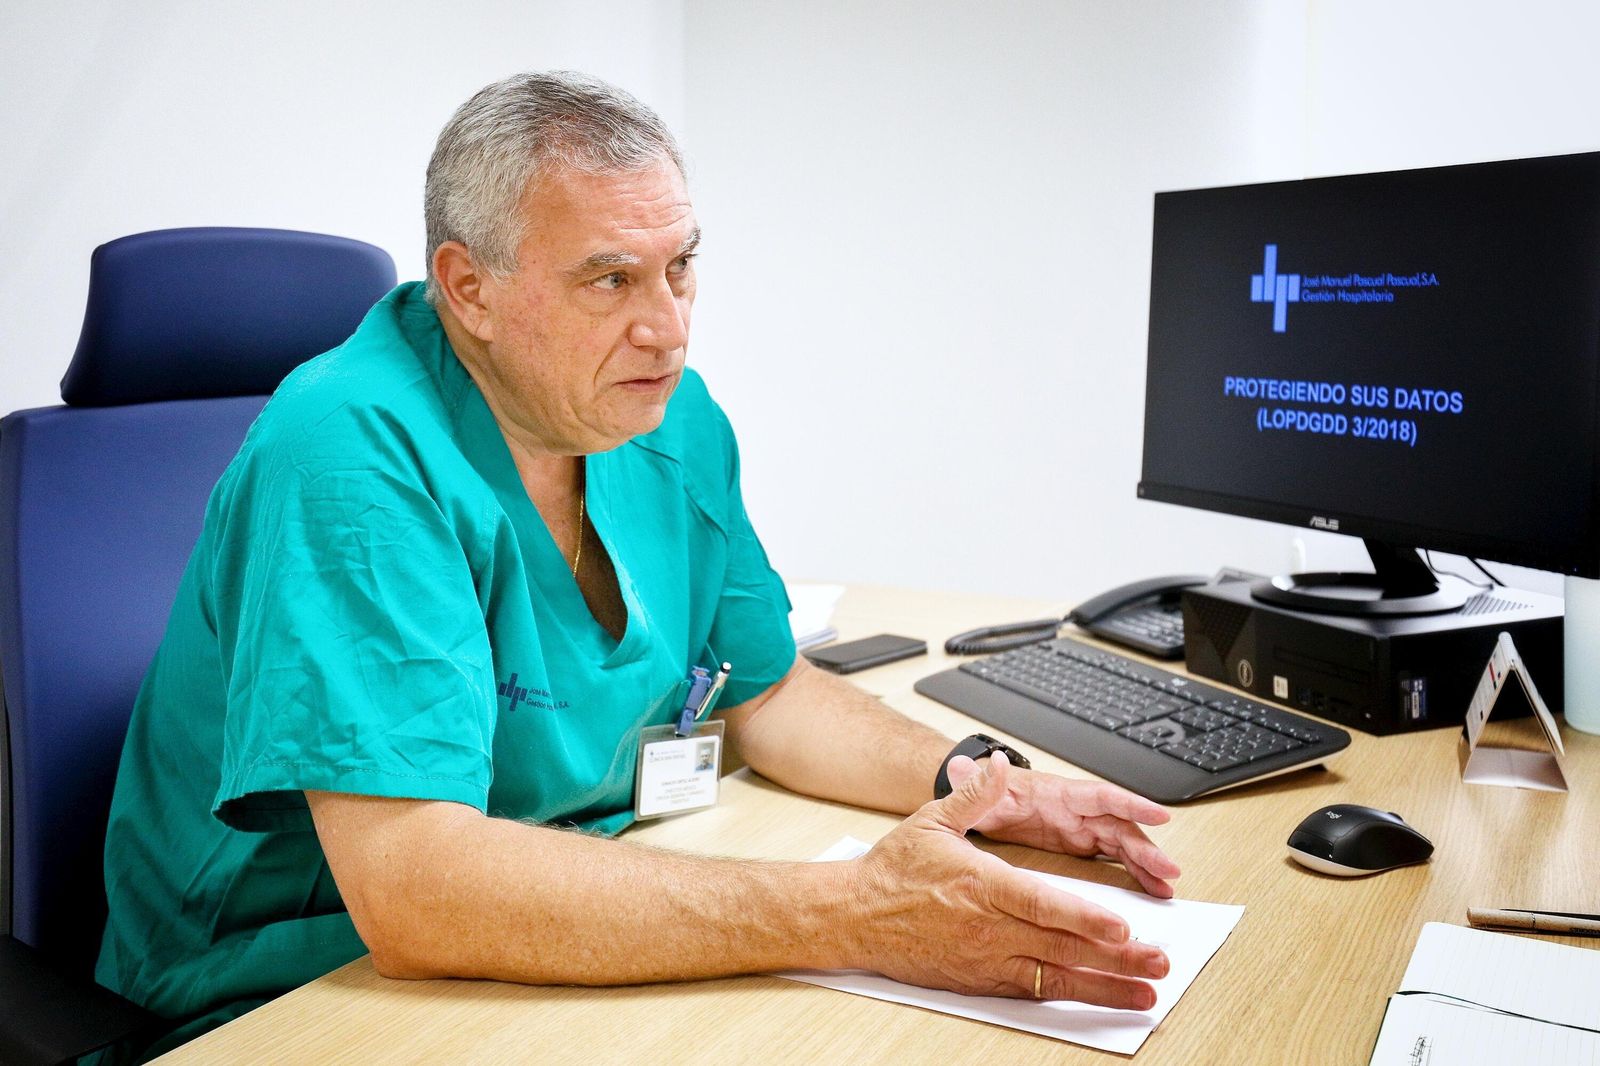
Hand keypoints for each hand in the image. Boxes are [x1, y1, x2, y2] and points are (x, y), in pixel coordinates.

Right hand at [848, 753, 1167, 1006]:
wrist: (853, 918)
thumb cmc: (892, 871)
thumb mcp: (932, 820)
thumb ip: (976, 795)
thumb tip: (1001, 763)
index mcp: (982, 886)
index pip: (1043, 906)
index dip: (1086, 920)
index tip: (1122, 928)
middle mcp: (988, 928)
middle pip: (1062, 948)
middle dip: (1116, 958)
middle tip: (1158, 962)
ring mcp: (986, 959)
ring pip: (1055, 978)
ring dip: (1105, 987)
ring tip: (1145, 992)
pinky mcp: (981, 980)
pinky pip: (1033, 991)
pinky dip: (1070, 995)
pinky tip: (1099, 997)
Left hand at [944, 754, 1181, 897]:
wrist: (983, 806)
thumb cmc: (989, 796)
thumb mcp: (982, 794)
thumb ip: (976, 784)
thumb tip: (965, 764)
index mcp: (1059, 795)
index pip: (1099, 796)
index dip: (1131, 803)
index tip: (1160, 814)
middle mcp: (1077, 811)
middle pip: (1119, 826)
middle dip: (1146, 847)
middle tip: (1170, 870)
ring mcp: (1081, 829)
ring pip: (1122, 845)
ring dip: (1146, 865)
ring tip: (1166, 888)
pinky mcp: (1080, 846)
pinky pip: (1113, 859)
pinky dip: (1133, 873)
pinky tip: (1150, 890)